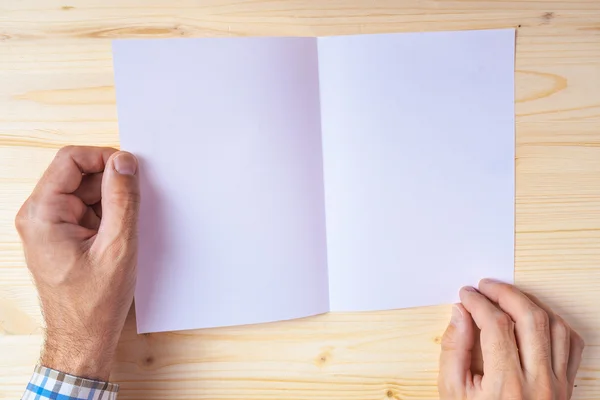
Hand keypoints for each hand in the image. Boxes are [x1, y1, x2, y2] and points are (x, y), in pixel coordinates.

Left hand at [15, 146, 139, 380]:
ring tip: (126, 226)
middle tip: (136, 201)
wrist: (82, 338)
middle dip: (110, 182)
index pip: (70, 160)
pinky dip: (107, 214)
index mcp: (43, 214)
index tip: (130, 169)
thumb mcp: (117, 246)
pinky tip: (119, 234)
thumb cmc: (94, 303)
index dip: (103, 157)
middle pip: (78, 174)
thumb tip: (125, 163)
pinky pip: (86, 209)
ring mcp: (48, 225)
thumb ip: (122, 199)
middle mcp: (39, 215)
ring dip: (111, 200)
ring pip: (85, 191)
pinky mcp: (60, 235)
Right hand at [439, 279, 584, 399]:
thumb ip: (453, 348)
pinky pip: (572, 344)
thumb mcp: (453, 391)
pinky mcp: (567, 386)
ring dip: (530, 303)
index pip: (496, 324)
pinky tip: (535, 318)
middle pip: (529, 317)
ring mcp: (558, 384)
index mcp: (506, 385)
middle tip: (486, 287)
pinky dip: (555, 323)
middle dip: (504, 293)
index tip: (467, 294)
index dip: (479, 302)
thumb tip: (460, 313)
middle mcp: (538, 382)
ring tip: (508, 298)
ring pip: (555, 326)